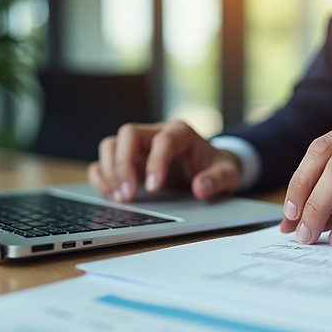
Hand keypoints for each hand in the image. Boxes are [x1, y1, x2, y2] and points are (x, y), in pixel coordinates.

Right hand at [87, 121, 241, 201]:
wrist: (210, 167)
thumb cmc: (217, 168)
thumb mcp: (228, 174)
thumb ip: (218, 180)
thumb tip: (201, 187)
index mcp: (181, 133)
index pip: (163, 140)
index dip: (156, 162)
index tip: (153, 188)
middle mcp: (156, 133)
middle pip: (129, 134)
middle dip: (124, 165)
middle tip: (128, 195)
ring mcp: (139, 146)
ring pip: (112, 145)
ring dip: (111, 172)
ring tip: (121, 199)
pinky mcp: (128, 160)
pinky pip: (105, 162)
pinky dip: (103, 178)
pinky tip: (113, 196)